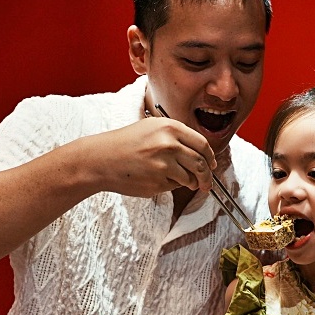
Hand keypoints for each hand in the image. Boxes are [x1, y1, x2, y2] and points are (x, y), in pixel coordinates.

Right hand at [81, 118, 216, 196]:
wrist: (101, 159)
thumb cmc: (125, 143)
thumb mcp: (152, 128)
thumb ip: (176, 136)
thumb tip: (200, 153)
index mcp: (170, 128)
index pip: (203, 145)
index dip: (211, 158)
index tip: (212, 165)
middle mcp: (169, 144)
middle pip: (201, 164)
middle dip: (207, 177)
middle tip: (206, 183)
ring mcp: (164, 165)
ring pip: (190, 178)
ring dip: (190, 183)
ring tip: (181, 181)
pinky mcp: (158, 182)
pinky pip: (174, 187)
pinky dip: (171, 186)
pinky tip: (156, 179)